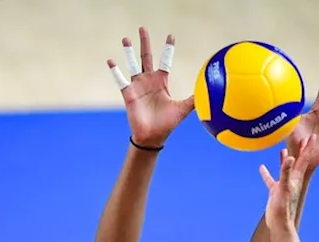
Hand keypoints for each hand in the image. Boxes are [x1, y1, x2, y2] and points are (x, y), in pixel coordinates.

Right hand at [108, 27, 193, 148]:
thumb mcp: (183, 109)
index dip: (168, 48)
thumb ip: (194, 98)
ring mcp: (138, 86)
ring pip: (133, 64)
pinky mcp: (129, 94)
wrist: (153, 137)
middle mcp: (149, 81)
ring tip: (126, 39)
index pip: (165, 60)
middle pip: (146, 57)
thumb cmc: (167, 124)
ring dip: (129, 52)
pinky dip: (115, 70)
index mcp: (161, 82)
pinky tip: (110, 60)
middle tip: (142, 28)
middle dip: (145, 42)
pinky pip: (121, 80)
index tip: (170, 35)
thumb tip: (208, 90)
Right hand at [260, 135, 315, 229]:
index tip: (313, 136)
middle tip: (304, 138)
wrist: (279, 224)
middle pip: (298, 161)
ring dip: (284, 160)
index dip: (308, 147)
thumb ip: (286, 172)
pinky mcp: (276, 192)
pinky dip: (267, 174)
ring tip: (283, 150)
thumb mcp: (284, 188)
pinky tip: (262, 167)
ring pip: (285, 169)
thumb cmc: (283, 208)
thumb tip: (290, 158)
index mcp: (296, 177)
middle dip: (300, 150)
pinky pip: (271, 180)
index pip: (304, 159)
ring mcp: (284, 185)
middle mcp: (292, 180)